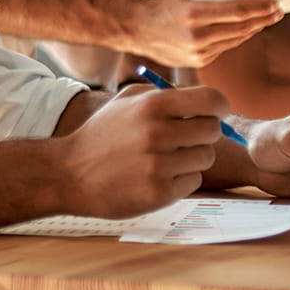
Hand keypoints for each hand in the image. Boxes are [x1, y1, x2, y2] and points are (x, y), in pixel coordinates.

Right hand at [58, 84, 228, 217]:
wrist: (70, 174)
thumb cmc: (103, 134)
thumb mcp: (127, 101)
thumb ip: (166, 94)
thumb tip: (207, 100)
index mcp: (152, 106)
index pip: (211, 100)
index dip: (220, 105)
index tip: (217, 112)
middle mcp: (157, 134)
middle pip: (213, 130)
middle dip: (204, 133)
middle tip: (186, 137)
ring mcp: (158, 166)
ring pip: (206, 157)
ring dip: (193, 157)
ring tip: (167, 157)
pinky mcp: (158, 194)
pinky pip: (193, 181)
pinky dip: (182, 179)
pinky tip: (159, 176)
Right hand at [121, 0, 282, 67]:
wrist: (135, 28)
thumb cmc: (160, 4)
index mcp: (193, 14)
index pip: (237, 12)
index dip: (260, 8)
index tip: (275, 4)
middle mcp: (196, 36)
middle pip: (241, 28)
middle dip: (263, 19)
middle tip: (278, 11)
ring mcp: (197, 52)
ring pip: (235, 39)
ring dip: (253, 29)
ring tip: (267, 19)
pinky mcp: (197, 61)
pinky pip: (224, 48)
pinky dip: (237, 37)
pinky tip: (247, 29)